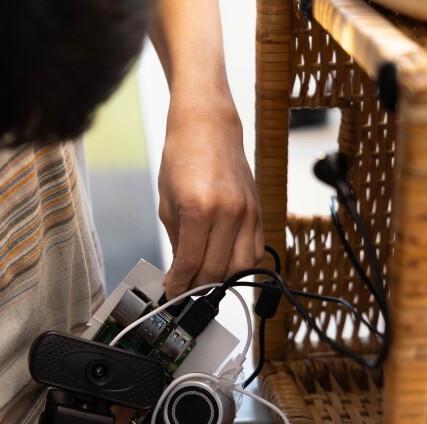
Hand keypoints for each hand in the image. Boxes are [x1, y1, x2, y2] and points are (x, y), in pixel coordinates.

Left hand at [158, 94, 263, 297]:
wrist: (208, 127)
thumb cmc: (182, 158)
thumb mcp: (168, 203)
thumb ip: (176, 241)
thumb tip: (180, 272)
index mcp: (199, 209)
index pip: (190, 263)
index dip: (179, 284)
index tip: (172, 293)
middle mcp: (228, 213)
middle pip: (216, 270)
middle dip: (197, 286)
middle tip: (185, 289)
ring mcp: (247, 213)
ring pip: (240, 267)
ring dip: (221, 279)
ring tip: (203, 277)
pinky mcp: (259, 211)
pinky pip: (256, 251)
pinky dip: (241, 264)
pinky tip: (224, 261)